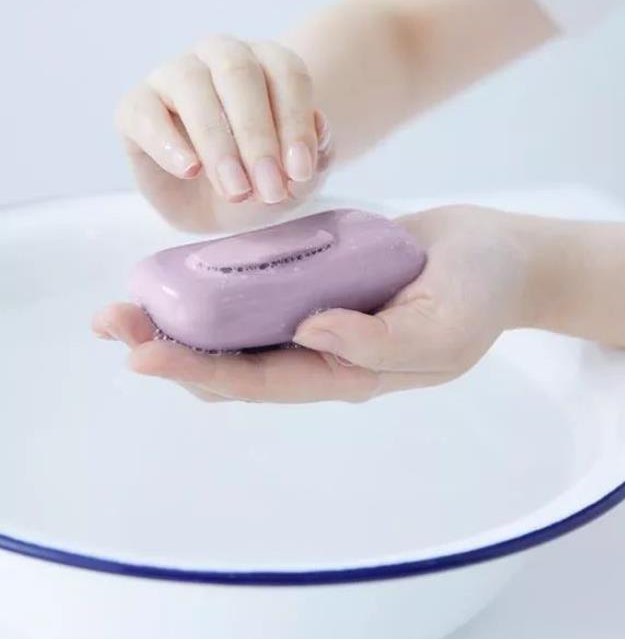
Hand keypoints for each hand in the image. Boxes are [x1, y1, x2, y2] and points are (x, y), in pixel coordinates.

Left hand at [93, 205, 531, 402]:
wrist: (497, 256)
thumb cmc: (481, 293)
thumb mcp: (445, 328)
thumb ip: (381, 343)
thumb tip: (307, 333)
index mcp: (350, 375)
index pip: (264, 382)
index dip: (203, 372)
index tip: (143, 357)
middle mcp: (323, 354)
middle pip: (236, 365)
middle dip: (172, 350)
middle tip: (114, 325)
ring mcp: (318, 318)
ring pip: (240, 333)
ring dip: (184, 322)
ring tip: (128, 305)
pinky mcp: (318, 283)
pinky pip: (260, 295)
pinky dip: (218, 291)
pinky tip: (183, 278)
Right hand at [116, 35, 332, 232]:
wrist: (220, 212)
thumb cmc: (265, 180)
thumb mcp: (299, 179)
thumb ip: (317, 155)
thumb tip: (321, 125)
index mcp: (267, 64)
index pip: (287, 72)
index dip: (296, 121)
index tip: (301, 171)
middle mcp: (221, 58)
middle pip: (239, 73)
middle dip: (258, 136)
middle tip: (270, 189)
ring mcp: (175, 76)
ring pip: (192, 85)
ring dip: (219, 143)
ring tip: (237, 191)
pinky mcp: (136, 108)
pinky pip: (143, 112)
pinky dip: (167, 141)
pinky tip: (189, 170)